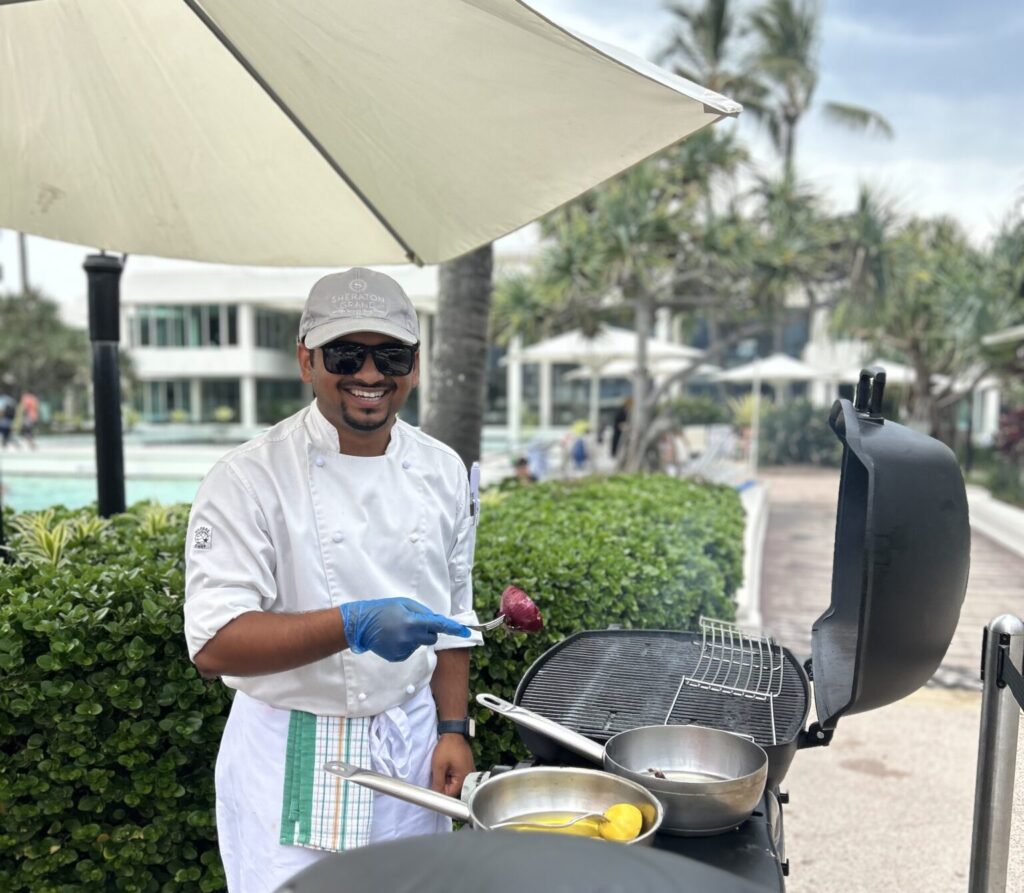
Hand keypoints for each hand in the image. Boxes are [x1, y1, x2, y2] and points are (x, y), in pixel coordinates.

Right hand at [340, 597, 469, 661]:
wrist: (362, 625)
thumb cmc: (384, 609)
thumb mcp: (404, 603)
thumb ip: (423, 612)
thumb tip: (437, 621)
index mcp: (412, 621)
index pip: (439, 625)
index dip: (454, 628)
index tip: (467, 631)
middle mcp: (410, 637)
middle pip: (432, 637)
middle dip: (429, 631)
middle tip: (413, 623)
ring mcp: (404, 649)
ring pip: (420, 644)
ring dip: (415, 637)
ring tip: (398, 629)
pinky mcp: (398, 657)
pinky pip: (411, 651)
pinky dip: (407, 644)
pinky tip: (394, 638)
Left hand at [431, 732, 474, 796]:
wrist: (453, 732)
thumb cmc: (446, 748)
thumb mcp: (438, 766)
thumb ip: (438, 783)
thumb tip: (435, 797)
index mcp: (463, 779)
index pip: (451, 794)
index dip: (440, 792)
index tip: (434, 785)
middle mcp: (469, 777)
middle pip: (454, 789)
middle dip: (444, 785)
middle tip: (437, 774)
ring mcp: (470, 771)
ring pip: (456, 783)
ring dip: (447, 779)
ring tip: (442, 769)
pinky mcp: (468, 766)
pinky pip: (459, 776)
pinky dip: (451, 774)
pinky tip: (447, 767)